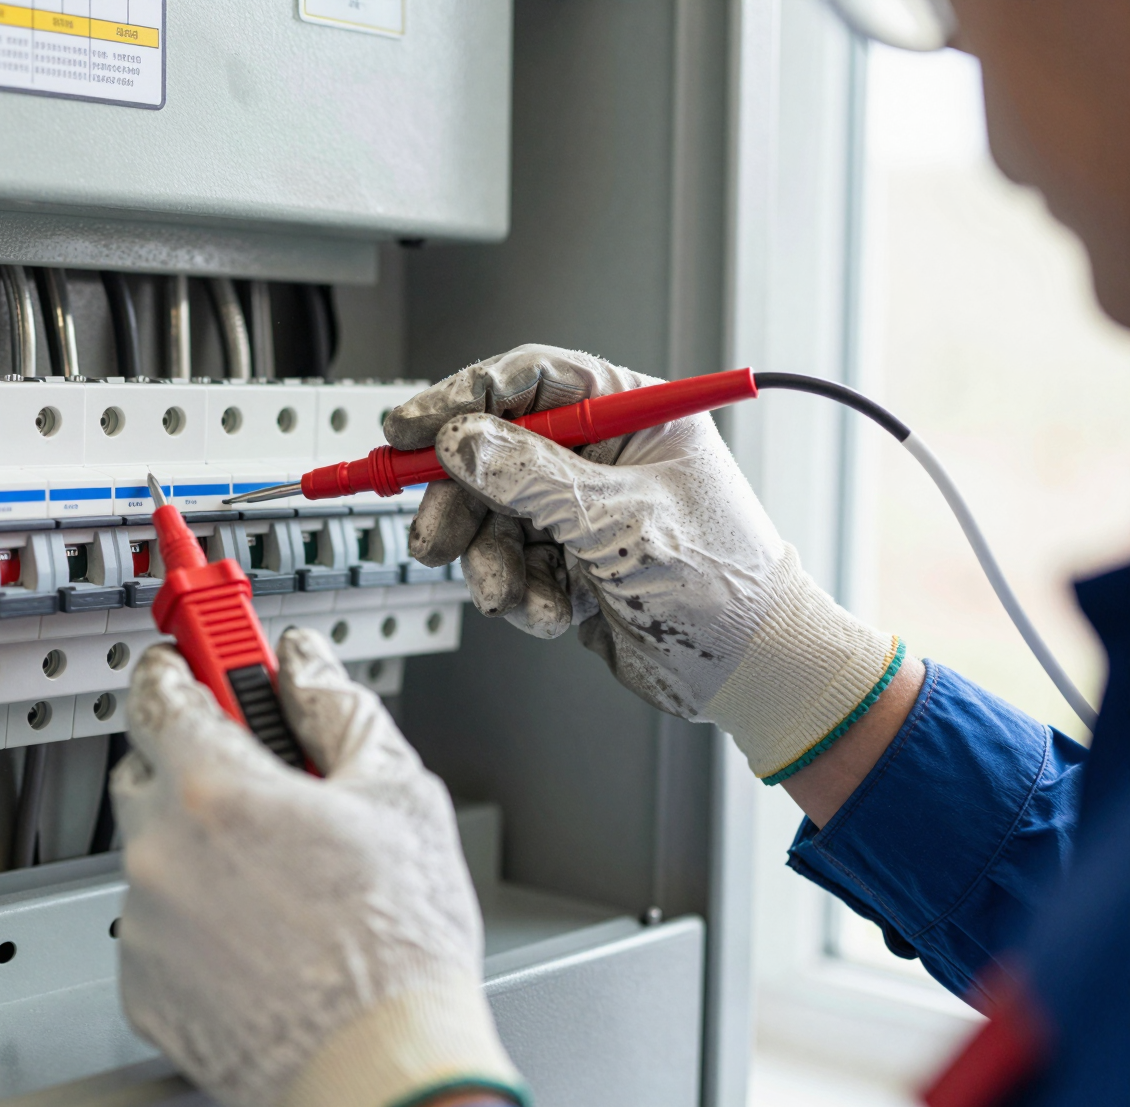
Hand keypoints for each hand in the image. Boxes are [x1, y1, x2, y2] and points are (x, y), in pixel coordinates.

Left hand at [111, 630, 523, 1106]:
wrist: (381, 1074)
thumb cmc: (398, 946)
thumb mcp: (397, 793)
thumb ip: (335, 707)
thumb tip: (304, 661)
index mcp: (214, 788)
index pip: (156, 690)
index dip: (178, 666)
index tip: (190, 659)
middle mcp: (159, 852)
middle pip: (145, 770)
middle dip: (193, 766)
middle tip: (261, 787)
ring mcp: (144, 925)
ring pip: (152, 855)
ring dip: (197, 851)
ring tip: (280, 886)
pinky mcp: (142, 989)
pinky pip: (155, 928)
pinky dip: (192, 923)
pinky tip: (261, 939)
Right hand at [389, 344, 904, 783]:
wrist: (751, 673)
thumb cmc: (724, 585)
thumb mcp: (621, 522)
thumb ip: (533, 479)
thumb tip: (461, 441)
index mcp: (633, 413)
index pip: (529, 382)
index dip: (461, 400)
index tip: (407, 428)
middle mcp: (604, 455)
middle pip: (494, 451)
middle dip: (462, 501)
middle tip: (435, 537)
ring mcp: (585, 510)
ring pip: (493, 516)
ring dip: (492, 561)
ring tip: (512, 593)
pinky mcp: (571, 561)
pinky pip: (512, 564)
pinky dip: (521, 594)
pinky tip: (552, 612)